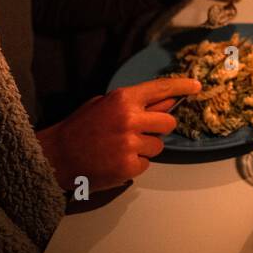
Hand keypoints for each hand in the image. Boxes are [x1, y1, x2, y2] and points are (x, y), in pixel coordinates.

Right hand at [35, 76, 201, 191]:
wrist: (56, 156)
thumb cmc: (79, 129)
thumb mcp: (103, 105)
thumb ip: (134, 103)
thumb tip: (165, 101)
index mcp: (122, 99)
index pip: (160, 89)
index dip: (181, 87)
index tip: (196, 86)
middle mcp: (130, 119)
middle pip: (168, 122)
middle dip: (158, 128)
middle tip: (141, 132)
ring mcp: (130, 144)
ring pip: (158, 146)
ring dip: (145, 148)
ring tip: (121, 148)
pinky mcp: (129, 166)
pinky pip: (146, 163)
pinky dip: (135, 164)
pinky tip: (116, 160)